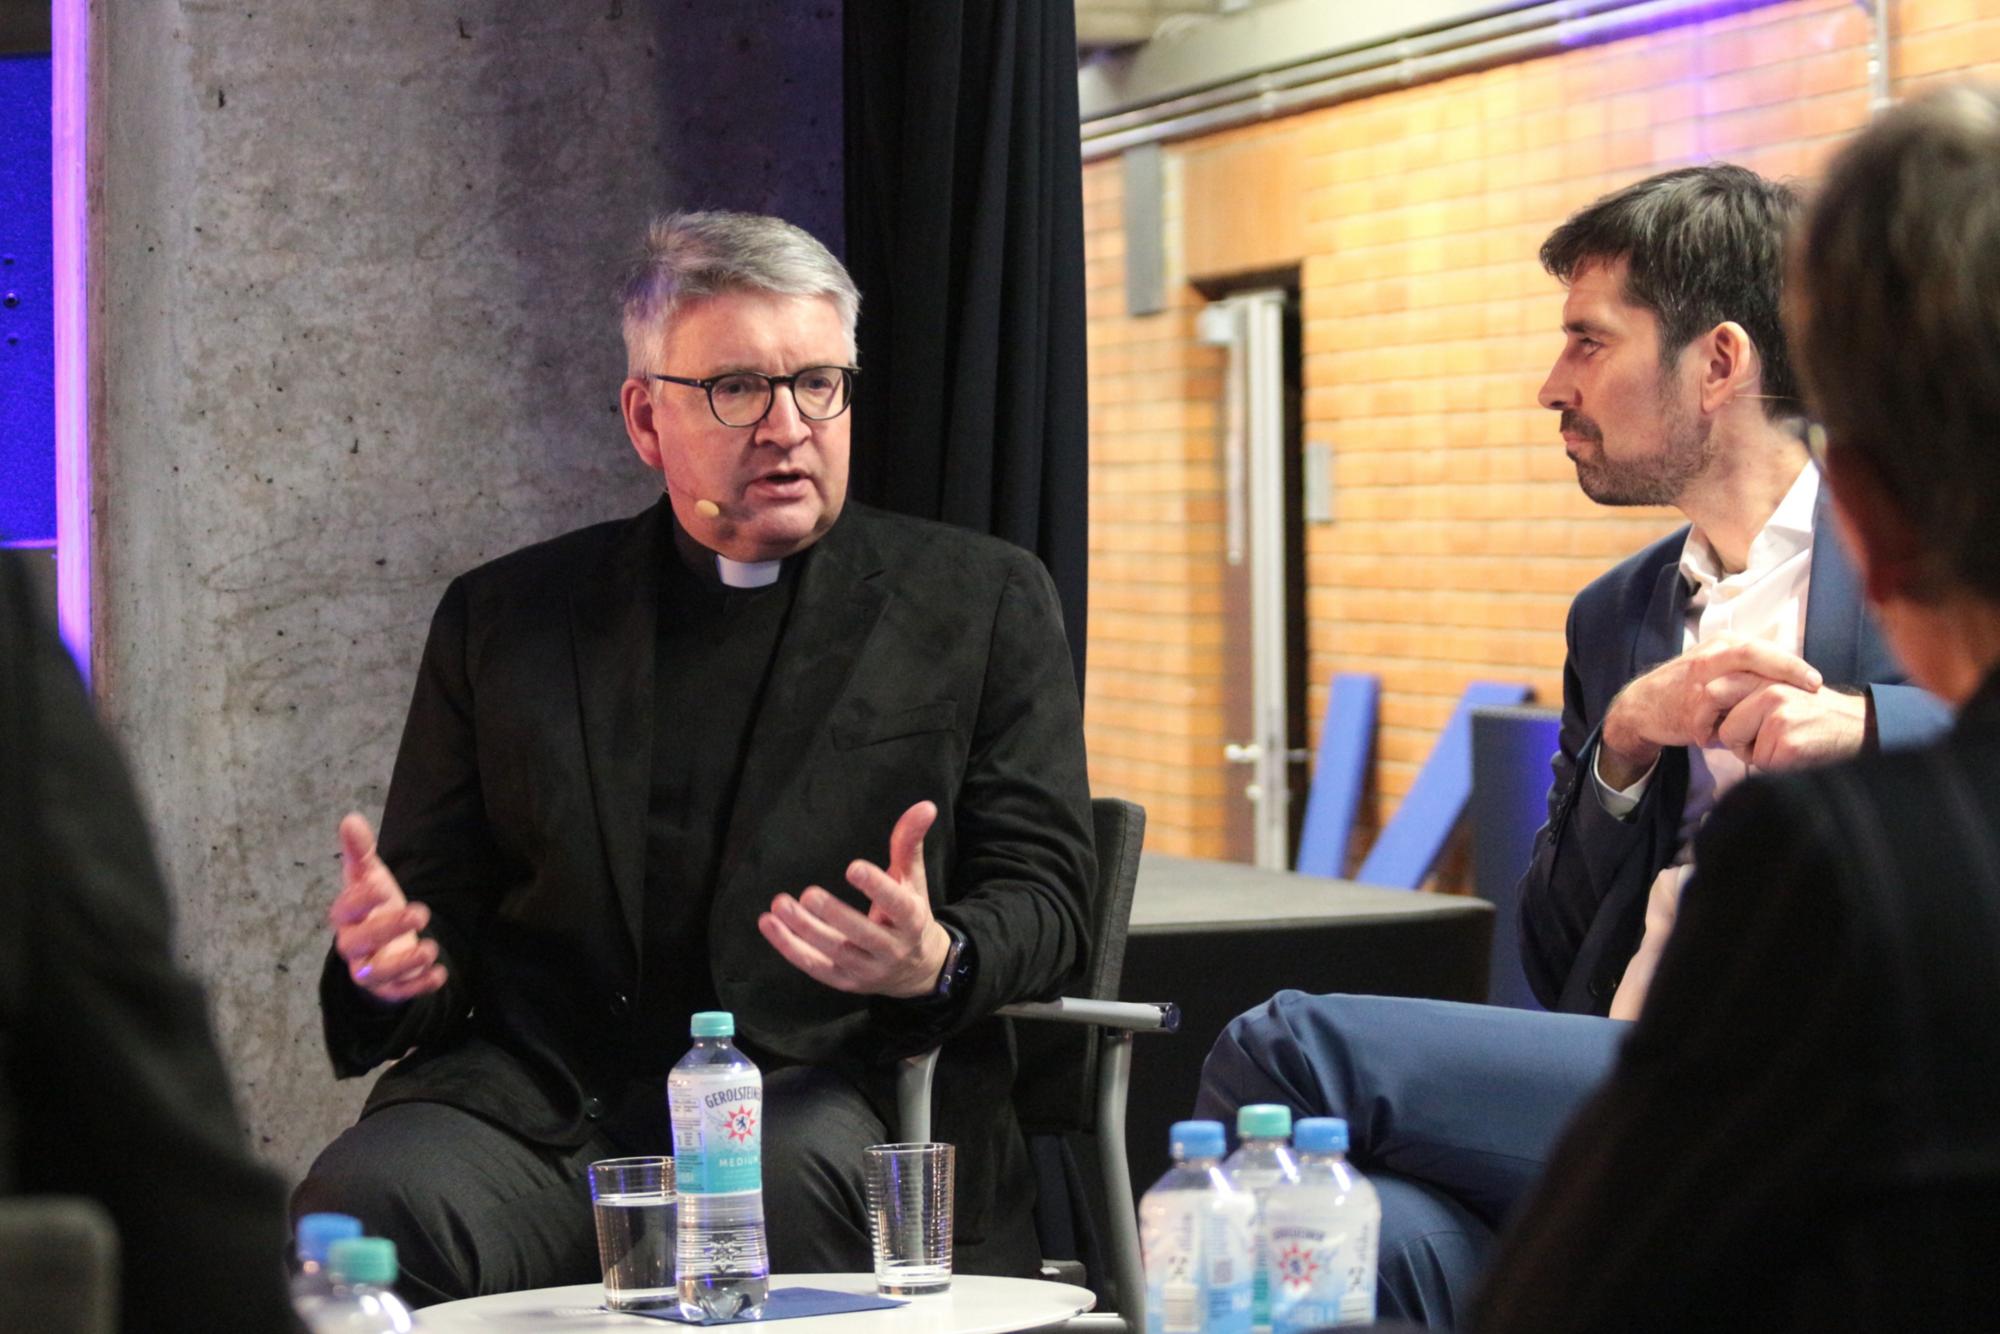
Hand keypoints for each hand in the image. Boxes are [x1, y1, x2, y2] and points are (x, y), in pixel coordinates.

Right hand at [327, 813, 446, 1004]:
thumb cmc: (374, 907)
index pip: (344, 910)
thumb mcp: (369, 878)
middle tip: (419, 912)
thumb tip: (350, 819)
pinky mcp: (390, 988)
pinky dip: (419, 985)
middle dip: (388, 929)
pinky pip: (400, 992)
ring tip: (430, 948)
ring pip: (376, 974)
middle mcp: (353, 946)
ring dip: (404, 964)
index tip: (380, 886)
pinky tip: (440, 973)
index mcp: (347, 917)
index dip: (359, 900)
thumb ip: (360, 852)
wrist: (382, 947)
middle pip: (359, 943)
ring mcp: (370, 970)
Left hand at [758, 800, 952, 998]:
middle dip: (834, 915)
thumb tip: (925, 805)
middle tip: (808, 894)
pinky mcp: (844, 981)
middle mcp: (892, 949)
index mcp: (912, 920)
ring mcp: (867, 969)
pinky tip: (768, 924)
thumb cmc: (910, 914)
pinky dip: (789, 947)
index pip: (897, 905)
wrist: (917, 970)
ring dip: (804, 930)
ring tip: (780, 905)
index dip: (877, 887)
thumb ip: (910, 843)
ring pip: (834, 952)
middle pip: (861, 934)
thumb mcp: (913, 880)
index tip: (853, 867)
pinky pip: (814, 966)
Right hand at [1598, 637, 1823, 787]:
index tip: (1815, 680)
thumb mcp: (1718, 669)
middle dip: (1786, 669)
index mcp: (1721, 645)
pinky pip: (1716, 716)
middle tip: (1813, 685)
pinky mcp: (1689, 707)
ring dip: (1761, 702)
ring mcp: (1697, 681)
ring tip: (1783, 717)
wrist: (1643, 706)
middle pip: (1752, 654)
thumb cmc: (1688, 689)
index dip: (1790, 662)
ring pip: (1736, 685)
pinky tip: (1738, 738)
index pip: (1762, 648)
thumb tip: (1791, 682)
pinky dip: (1730, 728)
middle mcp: (1709, 658)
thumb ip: (1749, 671)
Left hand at [1714, 682, 1866, 769]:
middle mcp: (1770, 690)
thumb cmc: (1812, 715)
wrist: (1858, 728)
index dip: (1702, 713)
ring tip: (1781, 744)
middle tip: (1733, 744)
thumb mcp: (1779, 691)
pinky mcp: (1787, 740)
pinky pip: (1758, 761)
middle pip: (1719, 716)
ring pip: (1734, 741)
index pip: (1714, 690)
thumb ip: (1745, 693)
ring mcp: (1779, 715)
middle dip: (1724, 735)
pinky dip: (1771, 765)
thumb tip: (1705, 709)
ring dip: (1751, 751)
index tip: (1704, 731)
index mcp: (1765, 675)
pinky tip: (1794, 754)